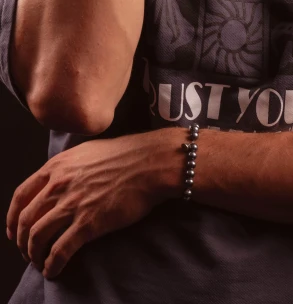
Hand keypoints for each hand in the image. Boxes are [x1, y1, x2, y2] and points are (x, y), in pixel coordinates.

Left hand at [6, 129, 180, 278]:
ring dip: (33, 255)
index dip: (12, 218)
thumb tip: (58, 181)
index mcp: (57, 166)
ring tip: (40, 263)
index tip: (14, 231)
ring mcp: (73, 204)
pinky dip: (52, 264)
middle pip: (25, 220)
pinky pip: (59, 250)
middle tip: (27, 251)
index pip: (20, 196)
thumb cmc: (125, 155)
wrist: (150, 162)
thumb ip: (67, 166)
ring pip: (37, 237)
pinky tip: (53, 270)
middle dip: (21, 241)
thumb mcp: (87, 152)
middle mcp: (59, 184)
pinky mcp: (88, 223)